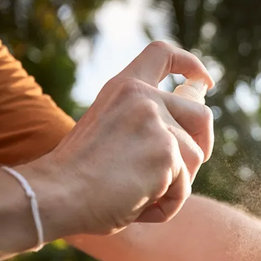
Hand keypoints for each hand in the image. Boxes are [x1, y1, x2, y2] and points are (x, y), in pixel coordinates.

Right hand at [23, 41, 214, 236]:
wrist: (56, 194)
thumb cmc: (77, 175)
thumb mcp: (109, 131)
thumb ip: (141, 123)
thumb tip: (189, 133)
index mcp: (124, 87)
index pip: (162, 54)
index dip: (191, 65)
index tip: (203, 81)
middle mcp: (143, 98)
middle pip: (201, 114)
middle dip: (204, 143)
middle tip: (189, 167)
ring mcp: (158, 124)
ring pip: (195, 158)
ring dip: (175, 185)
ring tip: (138, 195)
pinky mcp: (167, 153)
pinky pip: (184, 188)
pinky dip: (167, 205)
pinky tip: (137, 206)